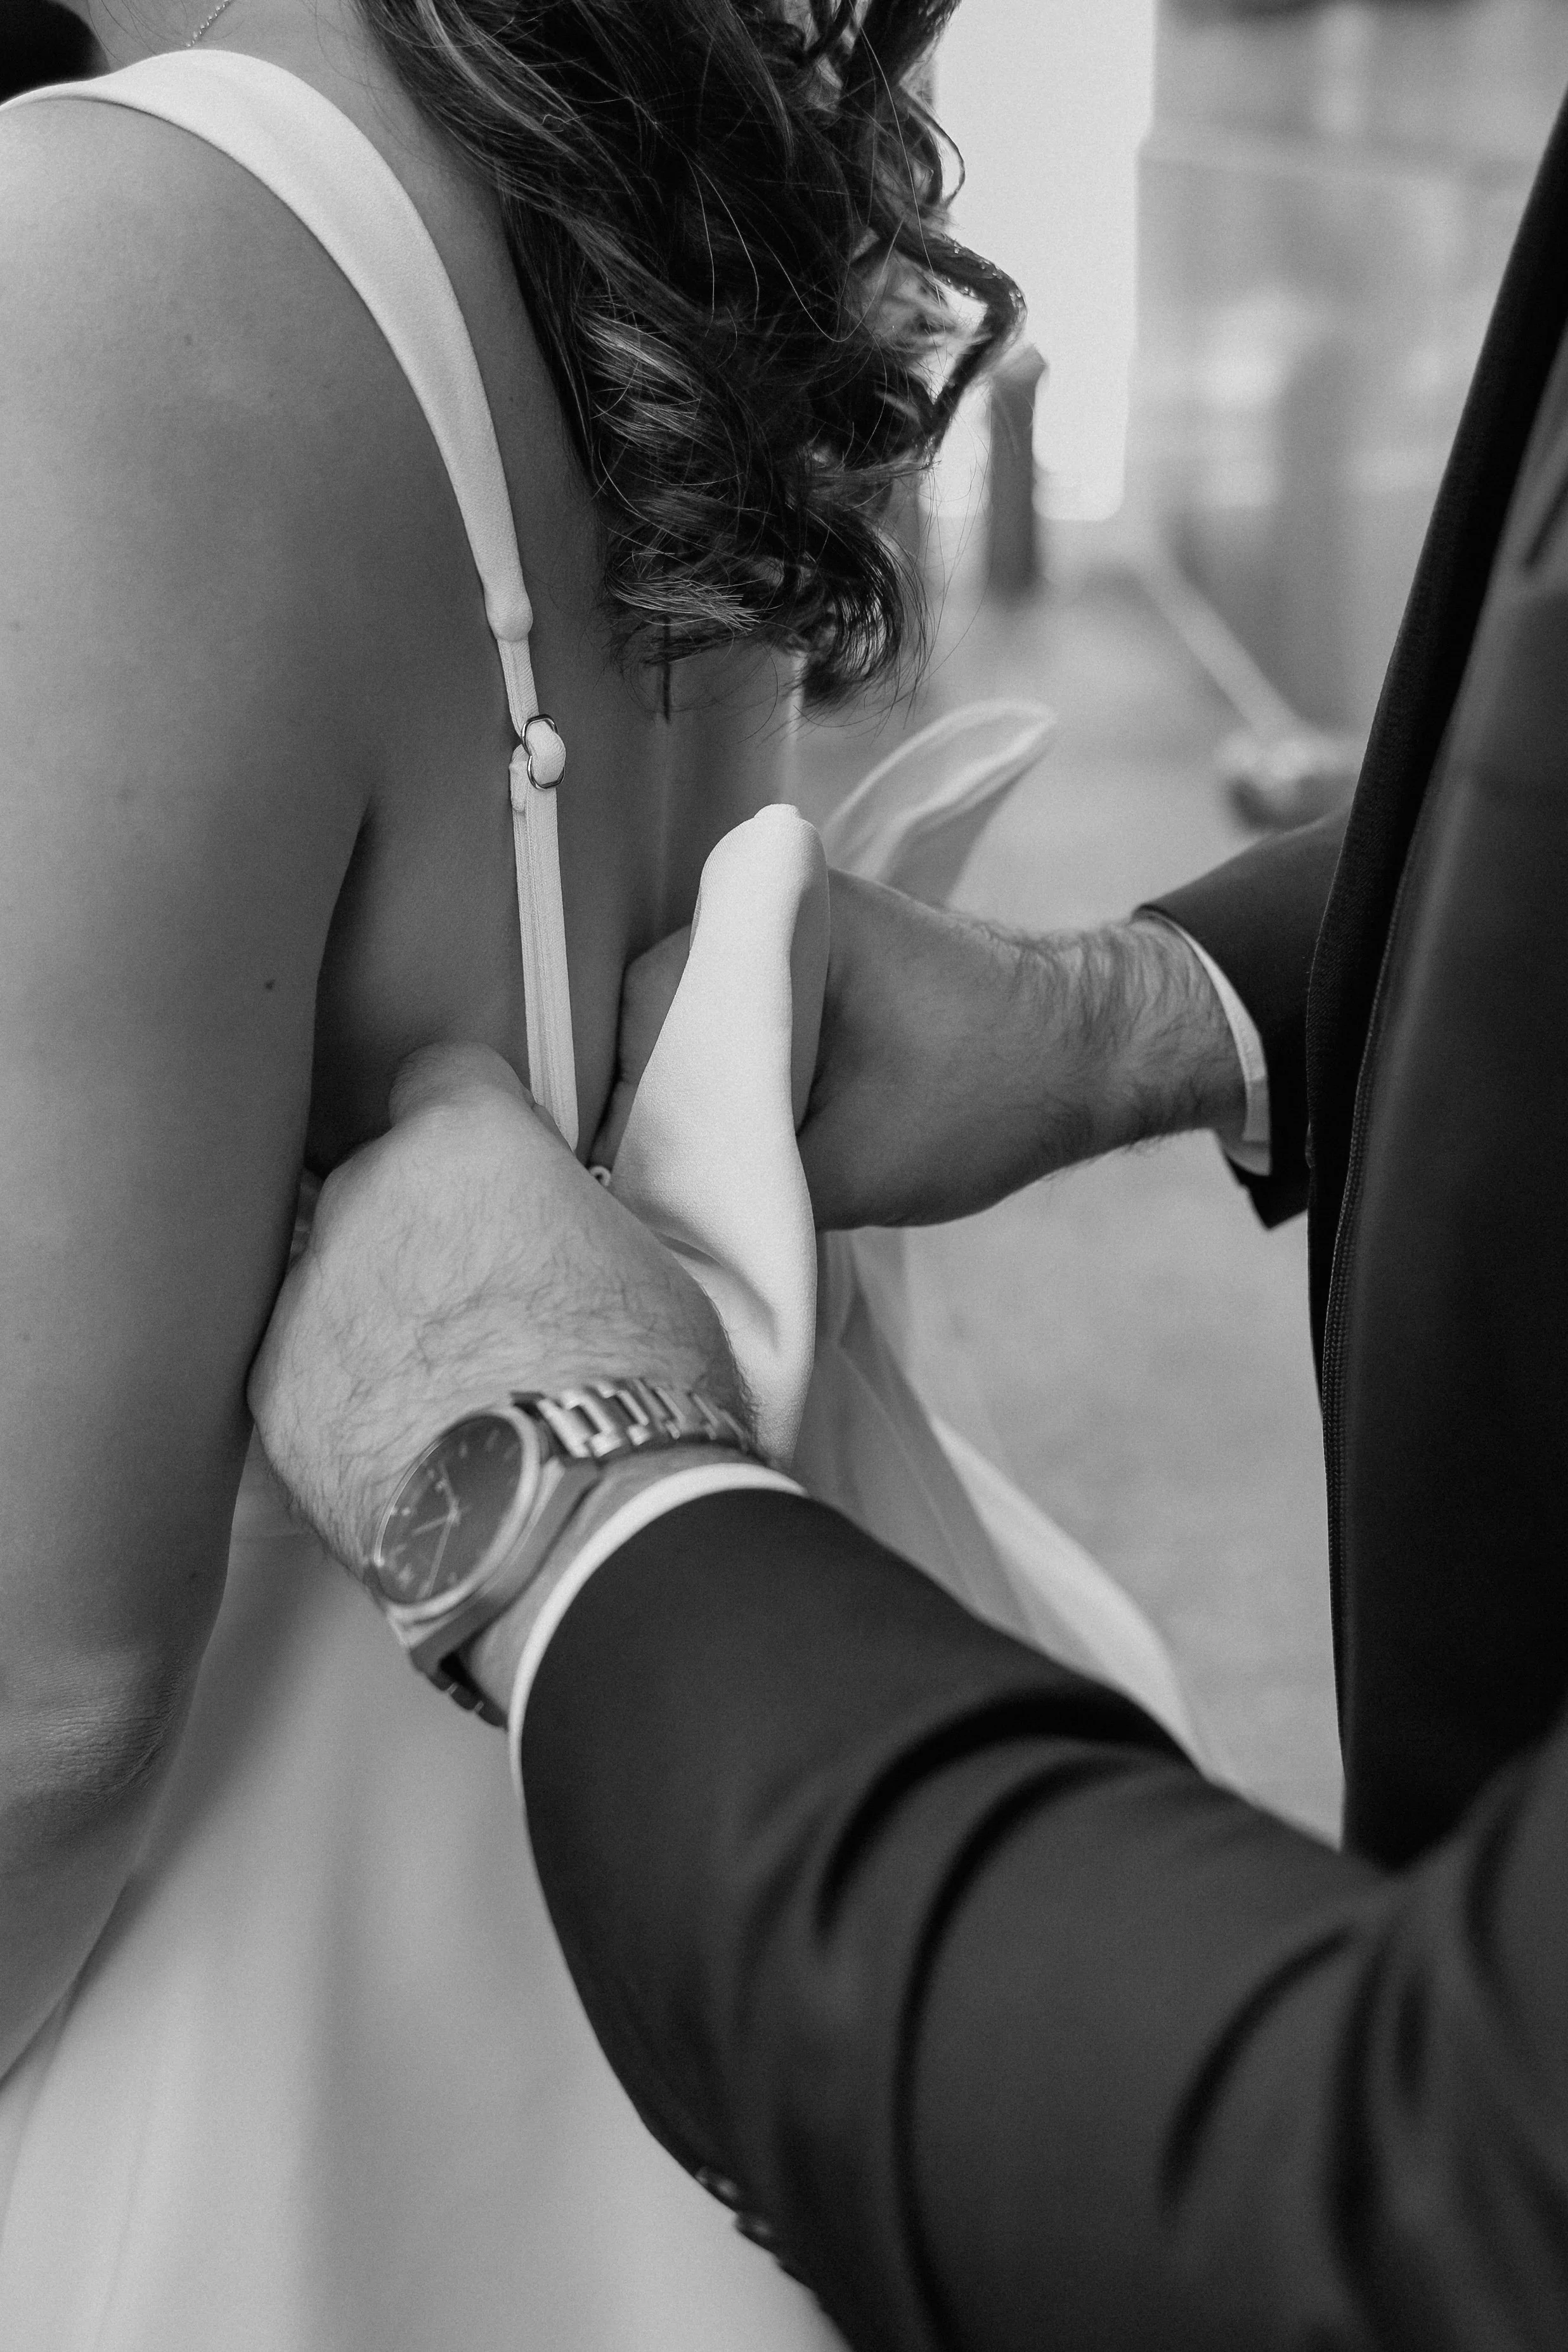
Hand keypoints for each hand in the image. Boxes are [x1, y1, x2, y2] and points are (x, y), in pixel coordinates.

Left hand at [249, 1043, 747, 1573]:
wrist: (571, 1512)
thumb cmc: (641, 1380)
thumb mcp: (635, 1257)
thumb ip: (559, 1220)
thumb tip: (545, 1242)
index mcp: (465, 1140)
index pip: (440, 1074)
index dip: (473, 1124)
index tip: (497, 1176)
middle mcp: (367, 1193)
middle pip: (382, 1181)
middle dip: (422, 1228)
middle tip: (483, 1305)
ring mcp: (308, 1291)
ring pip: (334, 1278)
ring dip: (375, 1312)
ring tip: (442, 1390)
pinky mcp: (275, 1389)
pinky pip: (306, 1368)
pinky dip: (343, 1395)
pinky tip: (404, 1443)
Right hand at [595, 876, 1245, 1230]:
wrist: (1099, 1052)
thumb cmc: (993, 1096)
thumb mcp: (857, 1169)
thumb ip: (749, 1189)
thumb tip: (661, 1218)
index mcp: (785, 919)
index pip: (648, 1004)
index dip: (631, 1095)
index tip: (632, 1170)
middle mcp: (779, 901)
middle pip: (662, 1007)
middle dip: (660, 1095)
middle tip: (659, 1181)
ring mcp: (801, 927)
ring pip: (702, 1017)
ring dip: (700, 1090)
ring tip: (701, 1168)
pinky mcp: (820, 961)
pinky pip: (745, 1015)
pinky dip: (740, 1076)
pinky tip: (743, 1139)